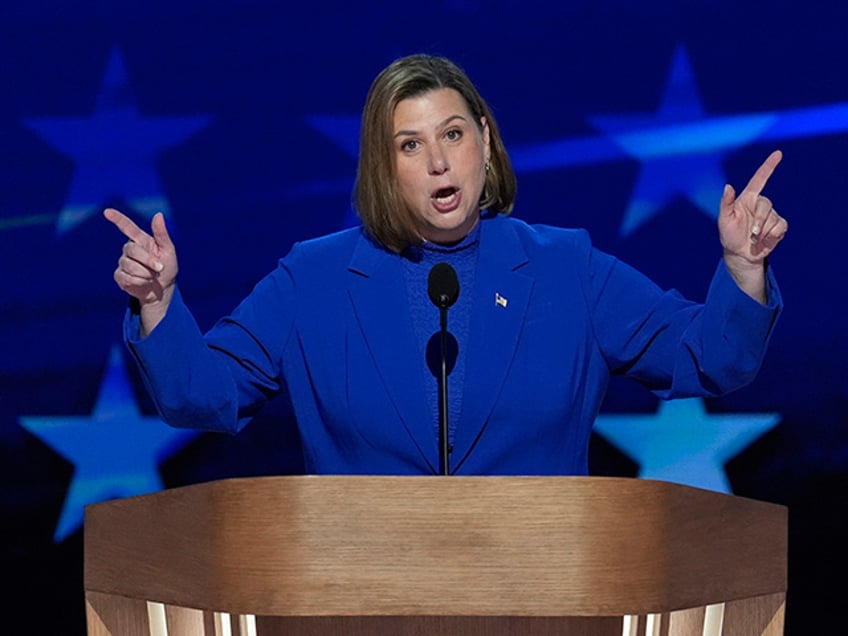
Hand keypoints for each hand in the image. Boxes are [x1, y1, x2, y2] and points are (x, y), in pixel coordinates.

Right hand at [104, 208, 177, 332]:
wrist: (163, 289)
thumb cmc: (167, 267)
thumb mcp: (168, 250)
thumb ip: (162, 234)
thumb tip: (158, 215)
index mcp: (141, 240)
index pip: (127, 227)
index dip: (117, 219)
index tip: (107, 211)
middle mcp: (129, 249)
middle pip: (132, 250)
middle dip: (148, 260)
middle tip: (159, 267)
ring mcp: (122, 262)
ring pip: (130, 266)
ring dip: (146, 273)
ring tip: (152, 276)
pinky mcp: (119, 276)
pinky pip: (127, 277)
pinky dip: (140, 282)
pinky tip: (144, 282)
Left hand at [719, 151, 787, 301]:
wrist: (740, 254)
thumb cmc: (729, 235)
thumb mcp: (724, 219)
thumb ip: (726, 203)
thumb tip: (728, 186)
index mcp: (747, 199)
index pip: (760, 179)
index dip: (769, 166)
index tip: (778, 153)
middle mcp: (760, 204)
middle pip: (766, 205)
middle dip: (759, 221)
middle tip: (751, 234)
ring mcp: (771, 214)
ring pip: (773, 218)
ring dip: (763, 232)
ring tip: (754, 239)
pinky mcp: (779, 225)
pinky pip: (781, 226)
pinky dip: (772, 236)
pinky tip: (764, 241)